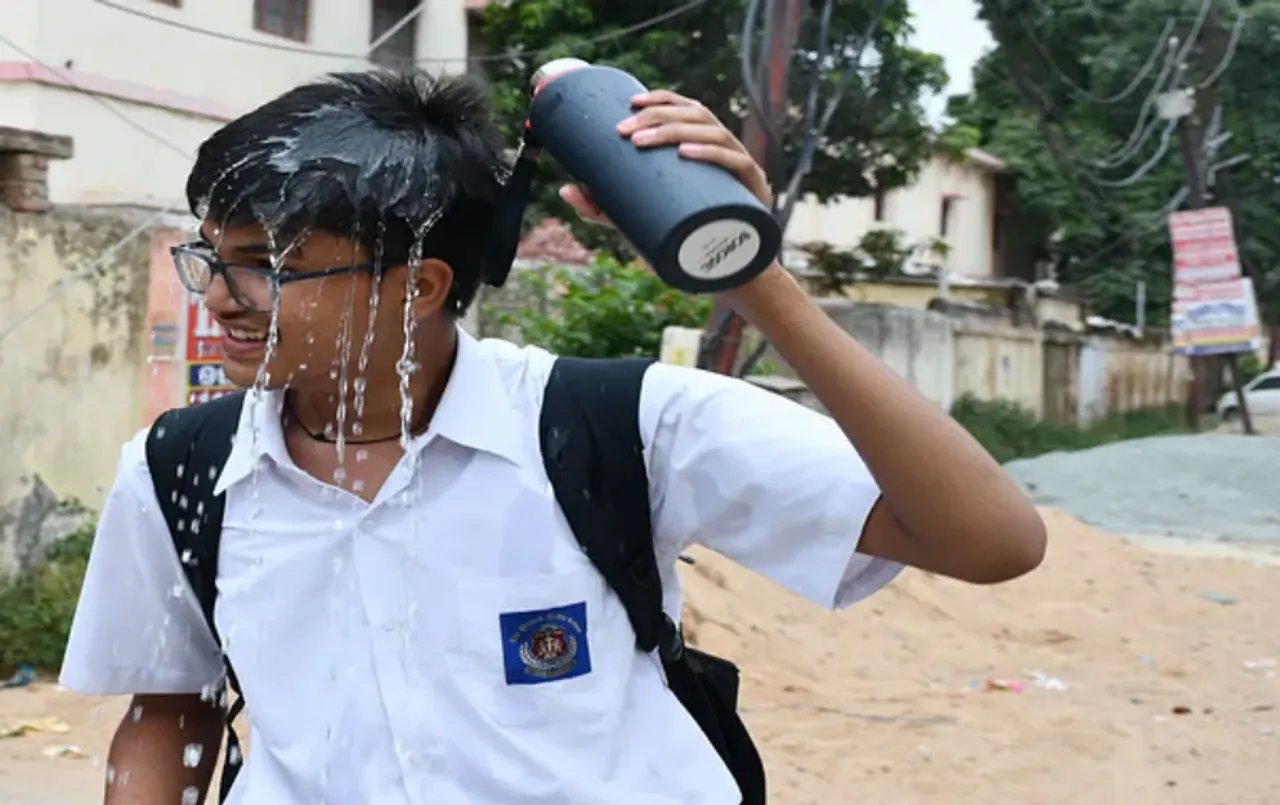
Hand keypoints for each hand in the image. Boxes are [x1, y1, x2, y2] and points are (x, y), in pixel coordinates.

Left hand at [559, 90, 771, 225]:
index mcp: (706, 147)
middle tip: (625, 131)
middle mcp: (726, 150)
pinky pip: (735, 163)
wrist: (730, 275)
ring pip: (715, 132)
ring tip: (645, 142)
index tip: (631, 102)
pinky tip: (686, 153)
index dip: (662, 99)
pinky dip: (711, 154)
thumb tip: (564, 189)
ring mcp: (742, 169)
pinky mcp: (754, 191)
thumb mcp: (639, 220)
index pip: (688, 109)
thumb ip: (604, 207)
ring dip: (677, 131)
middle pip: (697, 116)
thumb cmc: (686, 239)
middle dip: (658, 117)